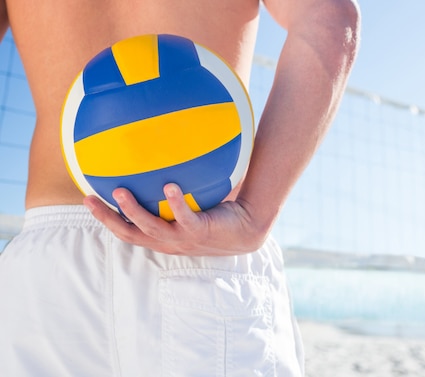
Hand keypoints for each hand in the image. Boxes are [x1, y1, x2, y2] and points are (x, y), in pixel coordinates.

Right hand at [84, 183, 266, 255]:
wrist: (248, 229)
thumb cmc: (218, 215)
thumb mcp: (190, 206)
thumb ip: (173, 192)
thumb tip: (164, 159)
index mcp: (164, 239)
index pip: (128, 232)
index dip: (107, 219)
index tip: (89, 201)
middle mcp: (170, 243)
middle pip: (131, 234)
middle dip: (108, 219)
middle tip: (89, 200)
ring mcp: (185, 239)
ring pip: (152, 228)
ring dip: (134, 211)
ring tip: (119, 191)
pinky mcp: (201, 231)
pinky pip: (185, 217)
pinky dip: (176, 203)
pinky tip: (169, 186)